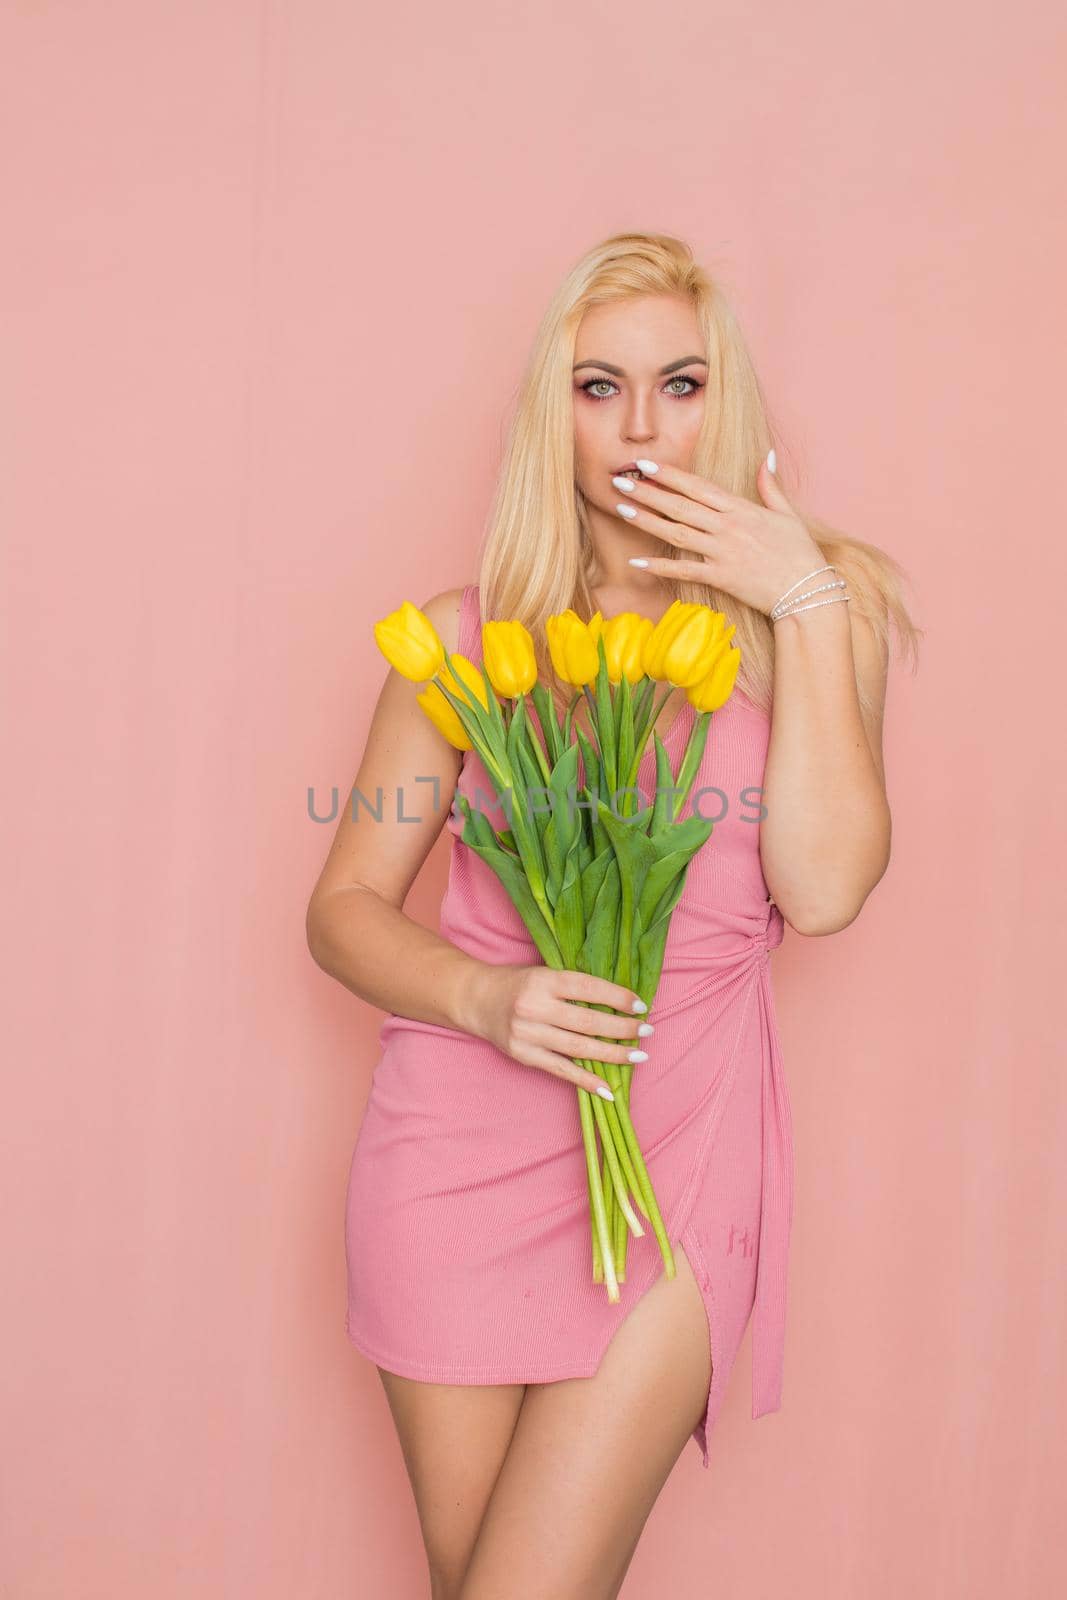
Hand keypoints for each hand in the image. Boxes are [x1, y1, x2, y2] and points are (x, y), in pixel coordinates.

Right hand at [464, 963, 652, 1097]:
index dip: (618, 998)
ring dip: (613, 1054)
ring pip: (579, 1048)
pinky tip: (609, 1089)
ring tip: (638, 1055)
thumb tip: (620, 1004)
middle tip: (647, 1031)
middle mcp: (535, 1007)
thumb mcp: (544, 974)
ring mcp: (528, 1034)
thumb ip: (574, 987)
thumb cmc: (518, 984)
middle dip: (622, 1028)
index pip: (588, 988)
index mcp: (544, 980)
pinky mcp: (524, 1055)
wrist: (477, 1000)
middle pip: (587, 1022)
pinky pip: (561, 1070)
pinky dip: (587, 1081)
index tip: (642, 1006)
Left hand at [615, 455, 825, 616]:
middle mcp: (728, 527)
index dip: (670, 474)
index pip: (698, 486)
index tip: (646, 463)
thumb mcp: (787, 514)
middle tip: (619, 480)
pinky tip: (637, 560)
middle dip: (647, 491)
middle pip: (679, 505)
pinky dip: (659, 566)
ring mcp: (722, 552)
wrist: (808, 592)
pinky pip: (684, 570)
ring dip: (646, 520)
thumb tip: (767, 457)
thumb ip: (770, 486)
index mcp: (741, 509)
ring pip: (676, 532)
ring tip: (620, 508)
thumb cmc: (800, 553)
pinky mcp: (720, 578)